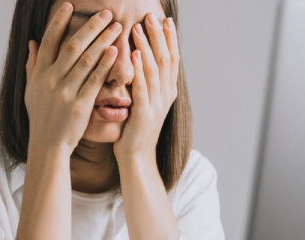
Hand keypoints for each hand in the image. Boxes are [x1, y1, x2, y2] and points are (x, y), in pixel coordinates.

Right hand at [25, 2, 121, 153]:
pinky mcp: (80, 105)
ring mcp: (65, 92)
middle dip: (90, 27)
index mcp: (39, 74)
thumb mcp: (31, 91)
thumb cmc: (41, 118)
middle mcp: (51, 80)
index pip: (49, 41)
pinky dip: (105, 65)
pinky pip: (94, 80)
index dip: (58, 21)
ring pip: (85, 60)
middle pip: (71, 46)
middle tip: (106, 13)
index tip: (70, 5)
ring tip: (116, 27)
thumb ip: (32, 65)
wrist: (47, 145)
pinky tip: (115, 52)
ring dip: (102, 41)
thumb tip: (32, 43)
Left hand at [114, 14, 180, 162]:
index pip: (172, 58)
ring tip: (139, 27)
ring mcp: (157, 104)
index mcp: (167, 90)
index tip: (165, 19)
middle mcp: (165, 94)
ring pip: (154, 69)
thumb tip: (141, 58)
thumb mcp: (145, 101)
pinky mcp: (144, 113)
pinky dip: (138, 68)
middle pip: (165, 59)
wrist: (136, 156)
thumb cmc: (136, 128)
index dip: (170, 38)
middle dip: (159, 36)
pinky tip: (133, 53)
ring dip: (147, 46)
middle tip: (151, 16)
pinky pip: (142, 86)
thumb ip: (147, 82)